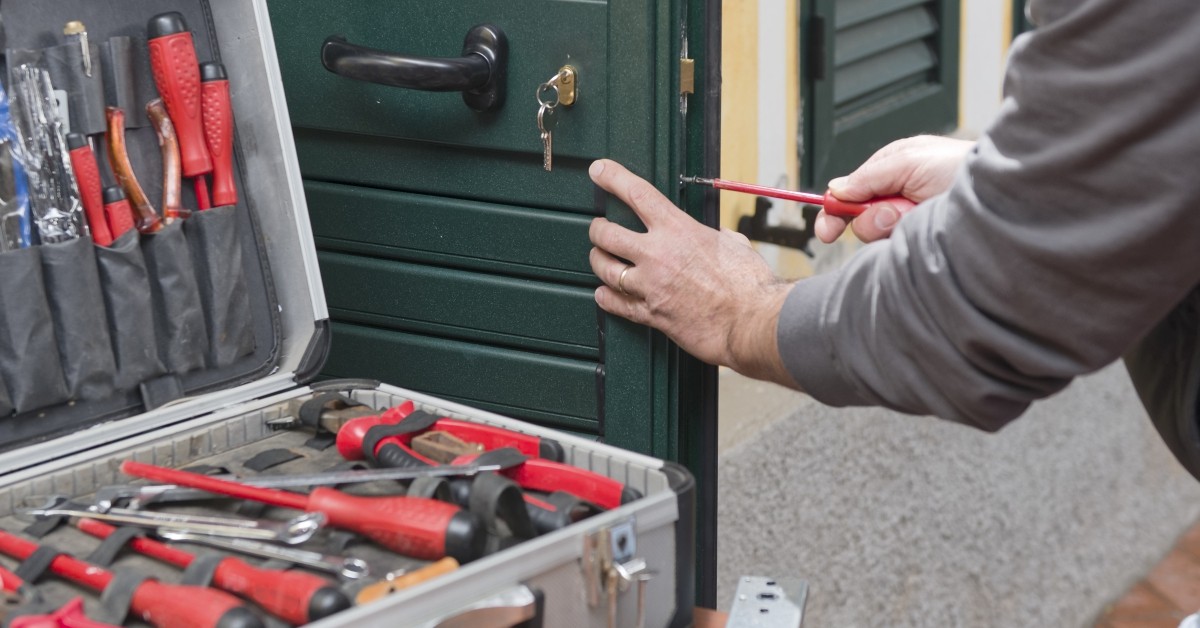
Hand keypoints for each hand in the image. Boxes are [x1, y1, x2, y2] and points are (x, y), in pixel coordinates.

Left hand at [588, 160, 794, 385]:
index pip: (637, 193)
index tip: (600, 171)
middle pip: (607, 234)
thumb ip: (717, 238)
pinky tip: (605, 293)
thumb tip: (720, 239)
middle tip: (598, 228)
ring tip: (600, 258)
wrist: (751, 322)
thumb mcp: (734, 245)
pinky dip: (606, 297)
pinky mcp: (651, 314)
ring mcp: (651, 285)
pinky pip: (616, 304)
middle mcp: (658, 255)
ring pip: (605, 268)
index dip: (613, 177)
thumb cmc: (749, 285)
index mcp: (679, 230)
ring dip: (599, 261)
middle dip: (597, 229)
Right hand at [815, 135, 973, 242]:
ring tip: (922, 215)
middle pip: (860, 221)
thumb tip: (836, 190)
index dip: (834, 212)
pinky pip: (897, 250)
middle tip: (897, 214)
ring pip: (878, 237)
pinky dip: (908, 241)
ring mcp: (910, 222)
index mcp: (890, 172)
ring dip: (895, 228)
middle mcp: (897, 198)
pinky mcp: (921, 242)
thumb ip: (869, 176)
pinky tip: (926, 230)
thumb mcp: (909, 160)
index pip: (849, 195)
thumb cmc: (963, 167)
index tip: (827, 231)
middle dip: (873, 220)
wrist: (1002, 195)